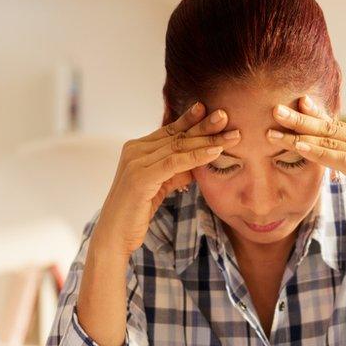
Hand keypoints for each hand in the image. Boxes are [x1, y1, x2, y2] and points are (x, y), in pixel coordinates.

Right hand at [93, 102, 241, 256]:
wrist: (114, 235)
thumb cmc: (136, 212)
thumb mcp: (159, 186)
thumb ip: (175, 171)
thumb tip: (199, 161)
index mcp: (136, 149)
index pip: (169, 130)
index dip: (190, 119)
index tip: (211, 110)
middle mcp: (134, 150)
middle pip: (176, 135)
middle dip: (204, 126)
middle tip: (226, 116)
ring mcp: (135, 162)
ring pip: (178, 147)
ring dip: (208, 140)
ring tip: (231, 135)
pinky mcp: (141, 177)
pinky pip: (175, 163)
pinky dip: (197, 157)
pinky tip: (215, 152)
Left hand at [266, 95, 345, 250]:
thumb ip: (345, 157)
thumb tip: (324, 148)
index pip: (336, 124)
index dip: (314, 113)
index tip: (293, 102)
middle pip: (330, 128)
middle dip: (301, 118)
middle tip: (276, 109)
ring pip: (331, 142)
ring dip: (301, 136)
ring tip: (276, 132)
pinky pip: (340, 160)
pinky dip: (318, 153)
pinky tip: (300, 148)